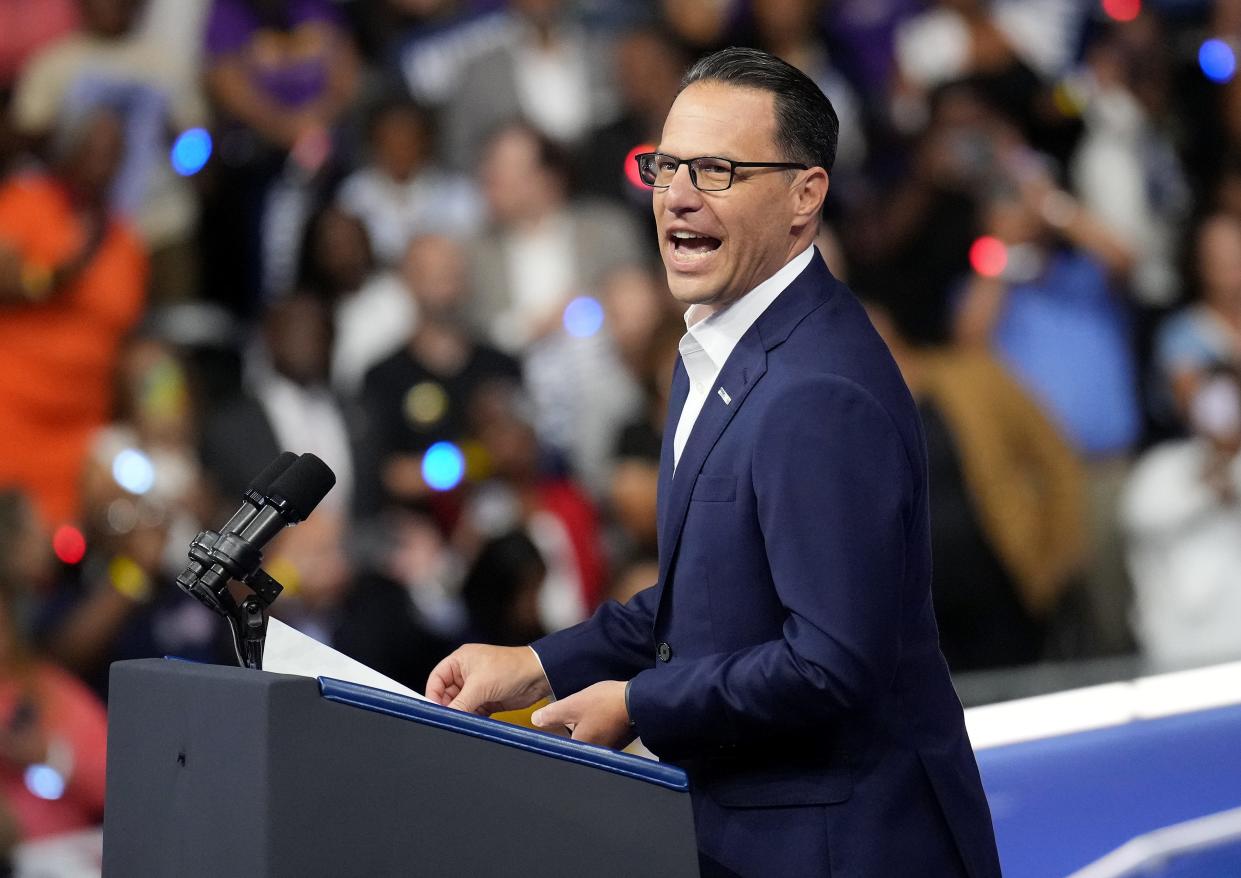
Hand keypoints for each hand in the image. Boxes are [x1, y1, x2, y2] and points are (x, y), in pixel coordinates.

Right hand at [426, 644, 550, 714]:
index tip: (433, 711)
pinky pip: (472, 712)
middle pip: (446, 695)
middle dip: (448, 708)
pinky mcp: (487, 699)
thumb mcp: (480, 686)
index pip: (436, 679)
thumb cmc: (511, 668)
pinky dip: (471, 719)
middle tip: (449, 721)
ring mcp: (477, 687)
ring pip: (459, 705)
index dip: (432, 695)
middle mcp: (466, 673)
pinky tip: (473, 724)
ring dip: (461, 714)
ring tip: (462, 723)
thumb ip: (460, 703)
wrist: (539, 676)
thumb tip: (446, 717)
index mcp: (460, 660)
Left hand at [531, 680, 632, 749]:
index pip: (560, 749)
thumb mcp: (573, 704)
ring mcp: (608, 750)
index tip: (551, 731)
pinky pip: (602, 738)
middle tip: (570, 719)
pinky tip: (599, 716)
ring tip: (586, 716)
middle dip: (570, 733)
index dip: (554, 739)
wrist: (639, 701)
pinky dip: (598, 729)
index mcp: (580, 749)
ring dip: (585, 731)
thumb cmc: (606, 704)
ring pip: (589, 742)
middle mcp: (594, 755)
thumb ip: (552, 714)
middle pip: (575, 746)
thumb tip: (536, 720)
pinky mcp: (619, 742)